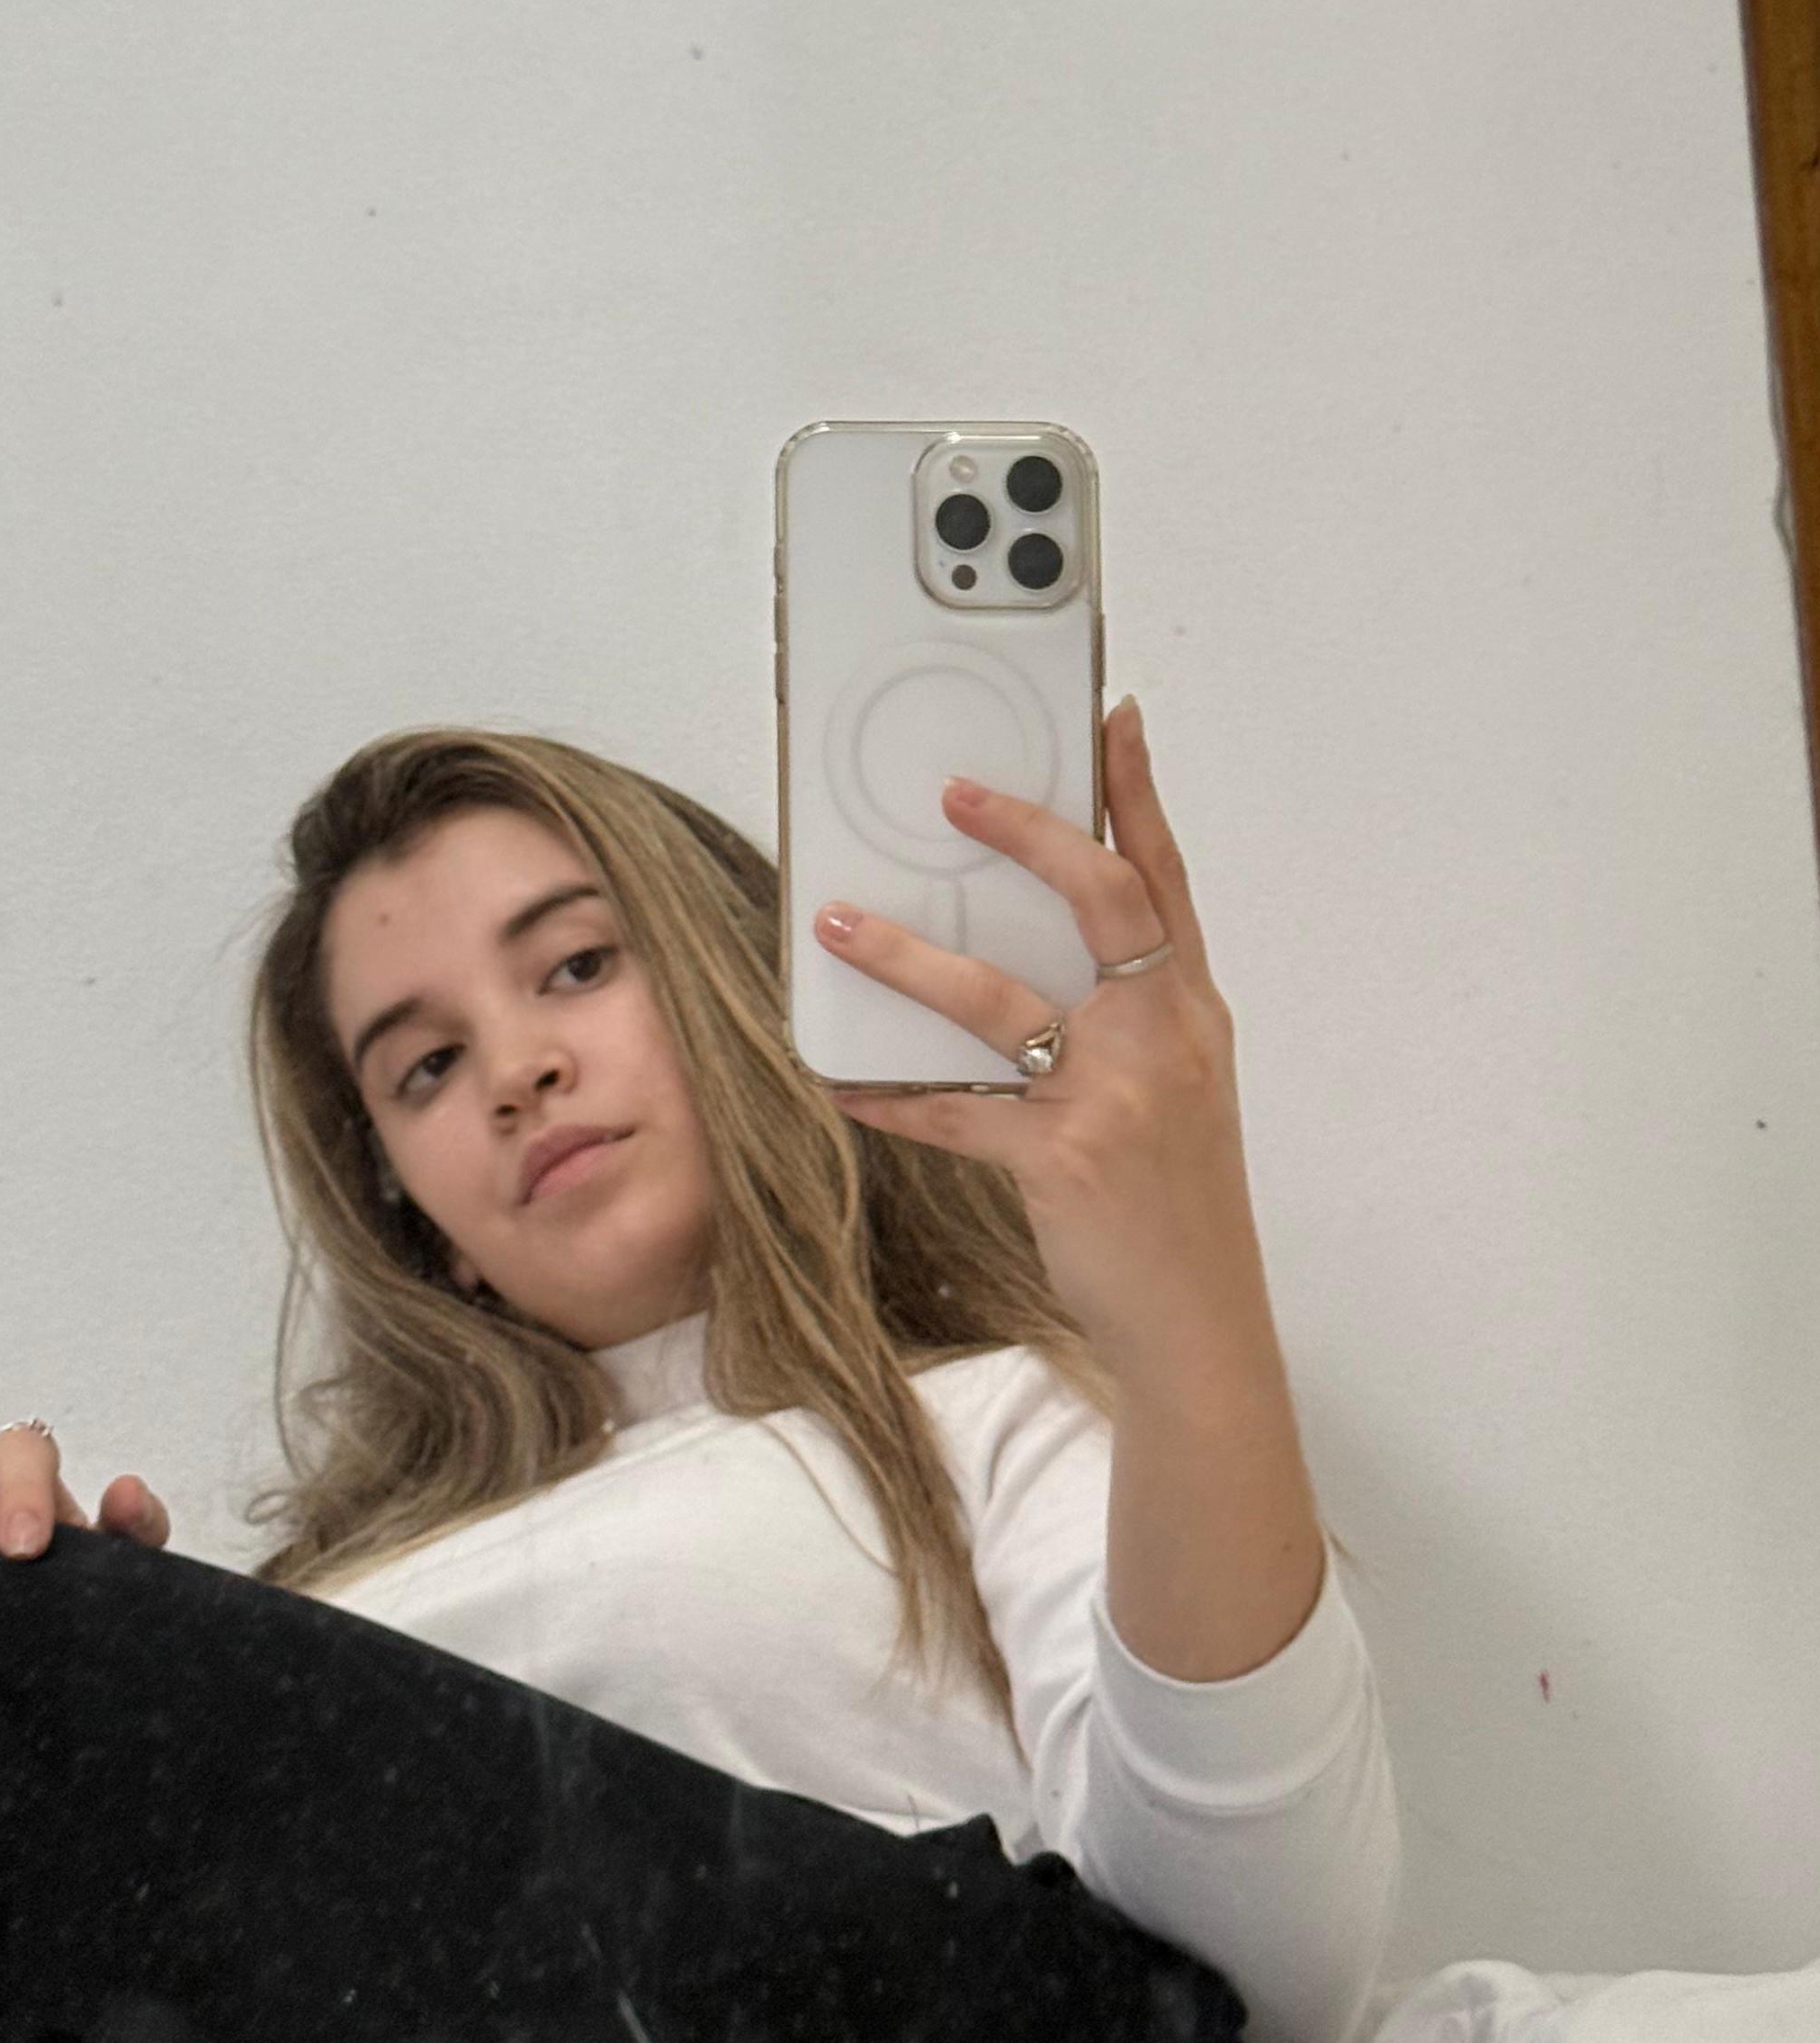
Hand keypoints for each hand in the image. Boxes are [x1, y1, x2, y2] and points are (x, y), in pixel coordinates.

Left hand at [815, 693, 1269, 1383]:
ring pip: (1000, 999)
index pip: (1167, 879)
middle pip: (1102, 901)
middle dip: (1030, 834)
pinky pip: (956, 1112)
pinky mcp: (1063, 1158)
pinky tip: (839, 1082)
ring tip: (841, 922)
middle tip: (955, 793)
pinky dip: (892, 1096)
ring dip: (910, 958)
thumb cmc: (1181, 1203)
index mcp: (1190, 1012)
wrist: (1202, 1324)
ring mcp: (1115, 1096)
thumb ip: (1125, 1017)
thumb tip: (1039, 956)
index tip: (1114, 718)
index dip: (1139, 795)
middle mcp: (1162, 1038)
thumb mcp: (1180, 1090)